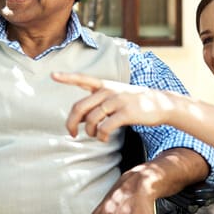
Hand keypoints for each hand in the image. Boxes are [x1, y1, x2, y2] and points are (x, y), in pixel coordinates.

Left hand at [51, 72, 174, 140]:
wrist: (160, 104)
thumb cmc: (134, 103)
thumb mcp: (115, 99)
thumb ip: (96, 106)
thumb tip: (78, 121)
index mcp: (104, 85)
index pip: (83, 79)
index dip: (67, 78)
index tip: (52, 75)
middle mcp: (109, 90)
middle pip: (80, 107)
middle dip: (71, 122)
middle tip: (71, 134)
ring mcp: (117, 101)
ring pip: (91, 119)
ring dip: (90, 132)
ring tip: (95, 136)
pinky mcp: (126, 113)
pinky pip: (105, 127)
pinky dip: (101, 136)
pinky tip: (104, 138)